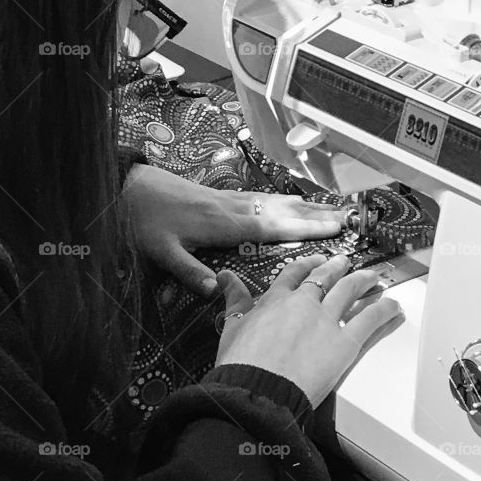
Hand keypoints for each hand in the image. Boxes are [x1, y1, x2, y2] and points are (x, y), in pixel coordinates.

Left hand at [122, 164, 344, 296]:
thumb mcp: (160, 251)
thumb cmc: (145, 220)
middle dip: (317, 215)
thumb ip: (189, 271)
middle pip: (282, 210)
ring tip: (335, 211)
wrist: (129, 187)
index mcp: (222, 222)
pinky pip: (264, 199)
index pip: (271, 226)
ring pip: (276, 202)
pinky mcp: (225, 197)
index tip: (334, 229)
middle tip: (350, 220)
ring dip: (307, 206)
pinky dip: (287, 202)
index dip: (304, 228)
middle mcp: (233, 207)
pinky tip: (296, 205)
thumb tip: (217, 292)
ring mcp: (231, 199)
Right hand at [214, 254, 401, 407]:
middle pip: (325, 278)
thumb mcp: (232, 326)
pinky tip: (393, 306)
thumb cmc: (242, 365)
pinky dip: (384, 311)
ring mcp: (326, 321)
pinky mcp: (344, 343)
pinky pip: (370, 320)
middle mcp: (303, 304)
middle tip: (345, 263)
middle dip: (337, 268)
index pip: (295, 274)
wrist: (257, 390)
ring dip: (363, 281)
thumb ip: (234, 299)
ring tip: (373, 277)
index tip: (315, 262)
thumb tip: (224, 278)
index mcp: (276, 300)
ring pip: (350, 291)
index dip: (307, 266)